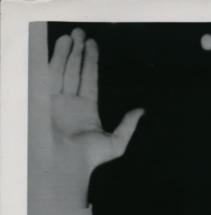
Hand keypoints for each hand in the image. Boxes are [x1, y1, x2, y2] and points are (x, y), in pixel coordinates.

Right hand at [47, 28, 143, 208]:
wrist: (68, 162)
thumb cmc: (91, 157)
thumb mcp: (117, 142)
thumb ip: (128, 125)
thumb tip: (142, 111)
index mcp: (86, 109)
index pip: (89, 80)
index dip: (90, 62)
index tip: (92, 45)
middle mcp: (70, 102)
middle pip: (74, 71)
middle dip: (78, 52)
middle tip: (81, 33)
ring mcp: (57, 100)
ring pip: (63, 70)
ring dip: (67, 52)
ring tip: (72, 35)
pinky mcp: (45, 99)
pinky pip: (50, 75)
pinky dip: (54, 60)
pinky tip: (59, 46)